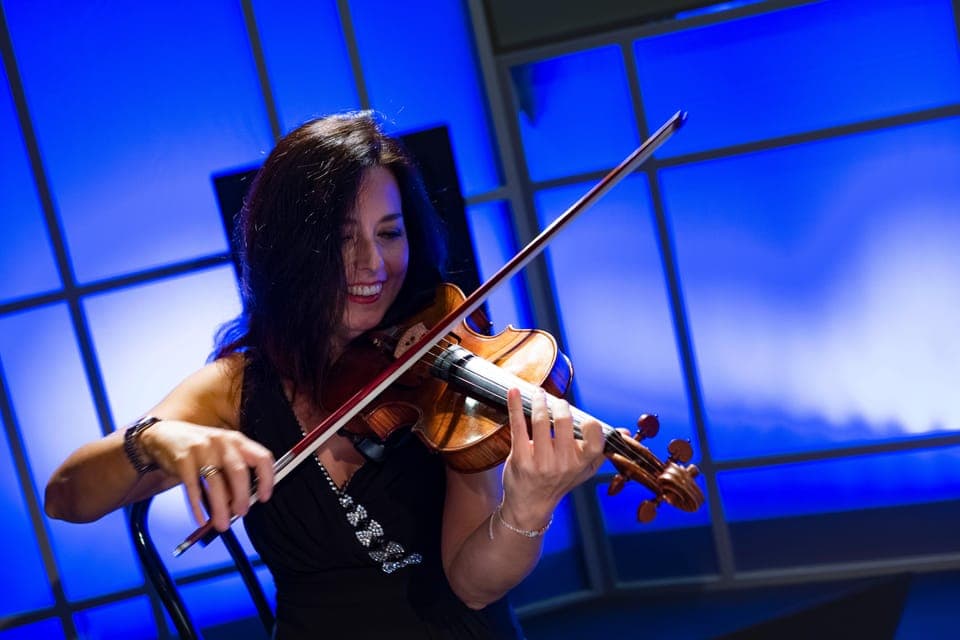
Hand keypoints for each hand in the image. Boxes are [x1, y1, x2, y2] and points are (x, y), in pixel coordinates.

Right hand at [139, 420, 274, 530]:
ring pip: (215, 483)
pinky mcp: (183, 461)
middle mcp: (222, 443)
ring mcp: (202, 451)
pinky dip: (197, 507)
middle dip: (242, 497)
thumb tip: (242, 502)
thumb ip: (234, 473)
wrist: (164, 435)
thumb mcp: (222, 452)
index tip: (265, 496)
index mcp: (237, 441)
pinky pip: (193, 489)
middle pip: (239, 472)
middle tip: (241, 513)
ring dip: (220, 508)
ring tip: (222, 524)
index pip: (261, 458)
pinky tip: (201, 519)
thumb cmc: (200, 447)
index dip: (267, 479)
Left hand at [500, 388, 604, 530]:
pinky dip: (516, 405)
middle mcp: (562, 463)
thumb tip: (623, 432)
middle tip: (556, 402)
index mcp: (581, 463)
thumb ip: (602, 449)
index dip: (592, 426)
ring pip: (540, 421)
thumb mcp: (584, 470)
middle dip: (560, 405)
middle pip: (564, 422)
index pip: (595, 442)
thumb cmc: (559, 483)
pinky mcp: (519, 458)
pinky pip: (518, 426)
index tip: (584, 418)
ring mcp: (540, 462)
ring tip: (539, 394)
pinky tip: (514, 392)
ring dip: (539, 401)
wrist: (530, 505)